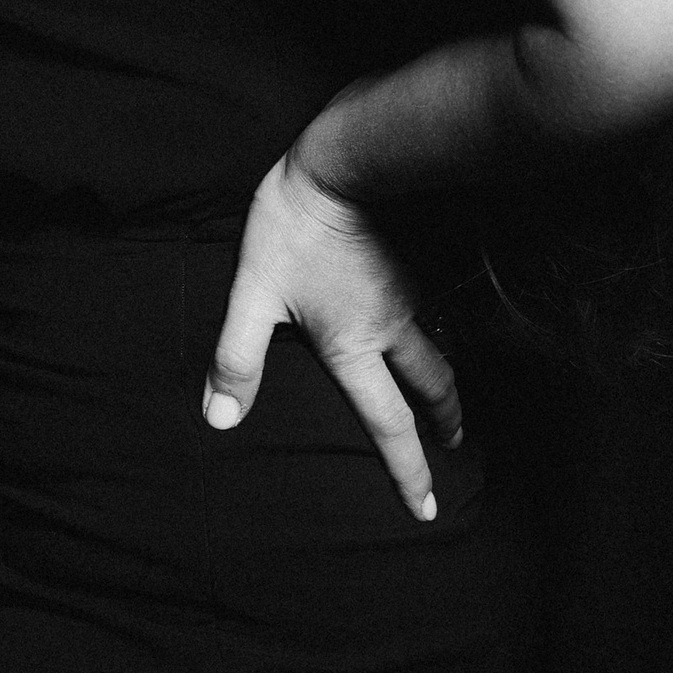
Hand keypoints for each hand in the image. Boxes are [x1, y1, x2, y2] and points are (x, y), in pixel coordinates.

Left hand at [201, 149, 461, 522]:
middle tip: (453, 448)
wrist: (336, 163)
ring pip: (436, 348)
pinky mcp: (410, 263)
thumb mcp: (253, 295)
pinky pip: (427, 311)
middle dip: (444, 424)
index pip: (387, 422)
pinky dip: (433, 334)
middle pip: (431, 387)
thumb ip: (237, 359)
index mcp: (353, 346)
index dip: (407, 469)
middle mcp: (389, 327)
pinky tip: (420, 327)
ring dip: (445, 382)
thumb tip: (219, 420)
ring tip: (446, 400)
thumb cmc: (290, 228)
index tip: (425, 508)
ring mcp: (406, 294)